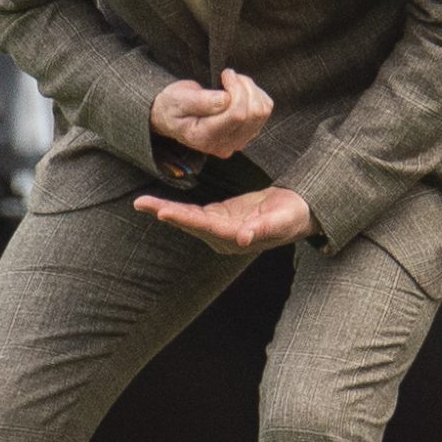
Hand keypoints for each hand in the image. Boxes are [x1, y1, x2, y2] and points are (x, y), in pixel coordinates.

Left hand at [134, 184, 309, 252]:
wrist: (300, 213)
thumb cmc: (294, 216)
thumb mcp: (283, 220)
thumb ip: (263, 229)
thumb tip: (243, 238)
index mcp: (236, 238)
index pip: (206, 227)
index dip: (185, 219)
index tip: (164, 212)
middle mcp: (223, 237)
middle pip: (190, 224)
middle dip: (165, 213)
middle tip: (141, 204)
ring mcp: (220, 227)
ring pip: (188, 219)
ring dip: (165, 211)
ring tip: (142, 203)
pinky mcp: (220, 216)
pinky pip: (194, 212)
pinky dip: (176, 208)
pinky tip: (159, 204)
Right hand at [151, 69, 270, 158]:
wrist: (172, 117)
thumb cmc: (172, 105)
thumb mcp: (177, 99)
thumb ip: (200, 101)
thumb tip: (226, 98)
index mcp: (205, 137)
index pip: (237, 115)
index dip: (237, 89)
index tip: (225, 73)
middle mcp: (224, 144)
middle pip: (254, 113)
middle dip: (245, 87)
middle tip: (228, 75)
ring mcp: (237, 141)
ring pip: (263, 111)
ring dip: (252, 89)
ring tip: (233, 81)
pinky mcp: (246, 134)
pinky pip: (265, 110)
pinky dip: (257, 95)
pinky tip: (240, 90)